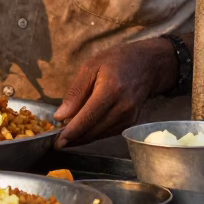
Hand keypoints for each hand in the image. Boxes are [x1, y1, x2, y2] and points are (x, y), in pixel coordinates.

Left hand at [54, 39, 175, 147]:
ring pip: (100, 135)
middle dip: (73, 139)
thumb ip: (75, 92)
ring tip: (65, 137)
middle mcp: (123, 106)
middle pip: (93, 130)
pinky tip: (82, 131)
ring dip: (82, 138)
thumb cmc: (117, 61)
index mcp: (111, 90)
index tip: (57, 141)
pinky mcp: (131, 122)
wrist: (147, 65)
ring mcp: (129, 116)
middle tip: (56, 142)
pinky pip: (108, 133)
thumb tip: (61, 115)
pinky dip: (93, 134)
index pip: (88, 117)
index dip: (72, 132)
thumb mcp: (90, 67)